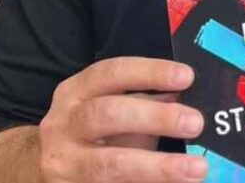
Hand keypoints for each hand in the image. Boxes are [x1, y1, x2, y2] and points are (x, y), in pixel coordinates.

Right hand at [37, 57, 207, 181]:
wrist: (49, 173)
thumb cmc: (90, 135)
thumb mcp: (112, 110)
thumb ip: (144, 102)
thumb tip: (187, 96)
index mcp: (75, 93)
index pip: (112, 73)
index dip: (150, 72)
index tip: (186, 77)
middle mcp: (62, 126)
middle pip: (108, 114)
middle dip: (155, 117)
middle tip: (196, 123)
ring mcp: (64, 165)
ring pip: (110, 164)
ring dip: (157, 166)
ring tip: (195, 169)